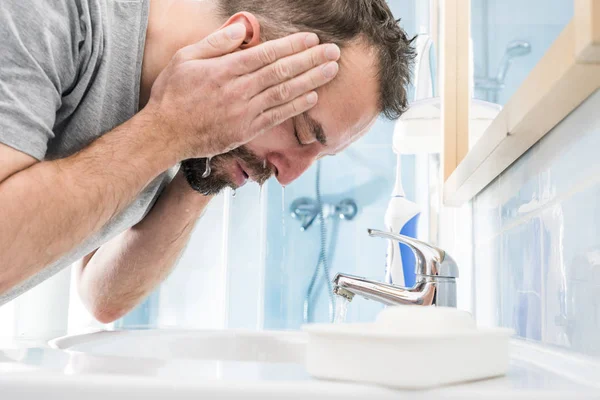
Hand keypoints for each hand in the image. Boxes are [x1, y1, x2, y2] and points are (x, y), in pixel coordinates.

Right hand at [145, 24, 339, 159]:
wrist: (165, 134)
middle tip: (334, 52)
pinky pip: (277, 116)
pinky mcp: (246, 130)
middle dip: (310, 60)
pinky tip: (313, 96)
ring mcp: (244, 112)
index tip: (312, 39)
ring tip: (331, 70)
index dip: (292, 46)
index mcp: (225, 69)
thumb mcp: (186, 58)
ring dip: (311, 80)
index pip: (266, 54)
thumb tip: (243, 28)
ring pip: (284, 93)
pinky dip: (296, 106)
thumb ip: (216, 43)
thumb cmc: (173, 93)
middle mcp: (239, 90)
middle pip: (282, 72)